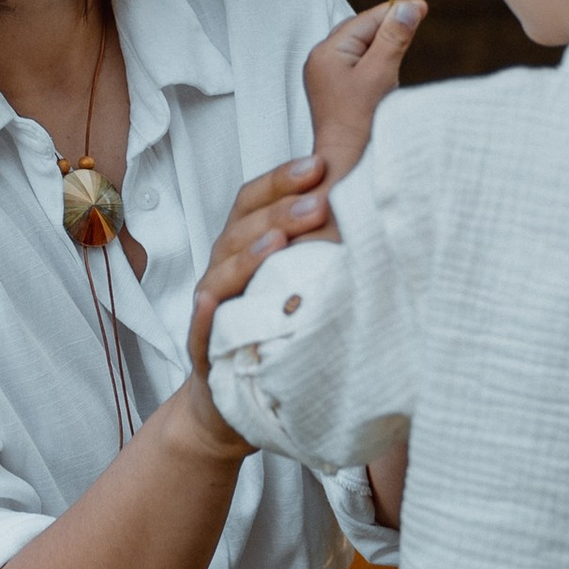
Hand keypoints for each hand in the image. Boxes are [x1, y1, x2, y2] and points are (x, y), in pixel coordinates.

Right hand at [187, 150, 338, 391]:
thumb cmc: (275, 330)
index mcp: (244, 247)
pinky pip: (200, 330)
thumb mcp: (300, 280)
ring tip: (277, 242)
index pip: (254, 202)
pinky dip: (205, 315)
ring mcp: (211, 310)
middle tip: (319, 202)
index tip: (320, 165)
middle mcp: (223, 271)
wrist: (235, 403)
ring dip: (247, 255)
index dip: (282, 180)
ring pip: (221, 273)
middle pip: (242, 230)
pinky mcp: (204, 351)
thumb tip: (368, 205)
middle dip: (280, 213)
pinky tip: (212, 302)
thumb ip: (320, 244)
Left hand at [303, 0, 424, 180]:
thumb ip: (394, 37)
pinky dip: (377, 63)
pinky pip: (359, 65)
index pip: (365, 20)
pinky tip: (387, 74)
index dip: (395, 12)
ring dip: (384, 47)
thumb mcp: (381, 74)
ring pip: (361, 48)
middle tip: (418, 23)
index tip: (423, 6)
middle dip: (388, 28)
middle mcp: (321, 60)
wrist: (346, 166)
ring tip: (403, 52)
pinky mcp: (335, 91)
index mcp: (326, 52)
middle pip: (361, 31)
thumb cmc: (360, 124)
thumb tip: (409, 6)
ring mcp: (326, 76)